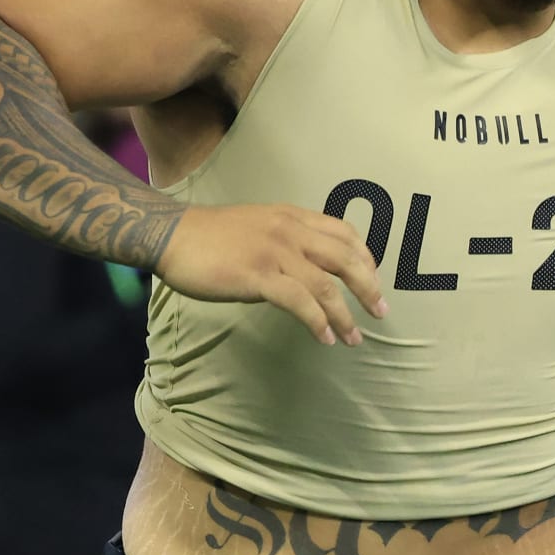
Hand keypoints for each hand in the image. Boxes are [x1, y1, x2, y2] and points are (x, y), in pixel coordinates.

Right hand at [154, 204, 387, 345]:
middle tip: (381, 312)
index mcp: (292, 217)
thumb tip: (305, 270)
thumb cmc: (211, 236)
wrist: (173, 235)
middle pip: (345, 259)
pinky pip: (299, 302)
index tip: (374, 280)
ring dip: (345, 315)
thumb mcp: (258, 226)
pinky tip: (325, 337)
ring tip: (355, 338)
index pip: (344, 232)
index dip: (365, 258)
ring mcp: (275, 253)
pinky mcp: (258, 275)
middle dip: (368, 287)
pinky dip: (318, 322)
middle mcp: (290, 231)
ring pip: (326, 285)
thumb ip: (285, 241)